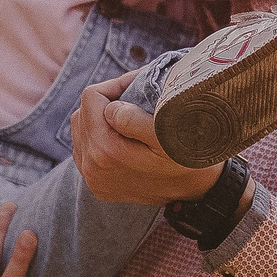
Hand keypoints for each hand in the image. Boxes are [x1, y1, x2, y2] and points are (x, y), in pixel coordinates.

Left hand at [73, 77, 220, 205]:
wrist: (197, 191)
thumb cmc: (186, 156)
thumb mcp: (167, 134)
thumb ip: (133, 118)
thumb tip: (110, 107)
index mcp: (105, 149)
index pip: (91, 97)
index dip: (114, 85)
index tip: (137, 86)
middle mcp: (92, 166)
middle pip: (82, 113)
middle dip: (104, 101)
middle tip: (133, 99)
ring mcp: (93, 178)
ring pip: (80, 130)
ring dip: (98, 119)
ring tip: (126, 116)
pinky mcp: (97, 186)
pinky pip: (84, 151)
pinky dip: (98, 138)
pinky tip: (120, 137)